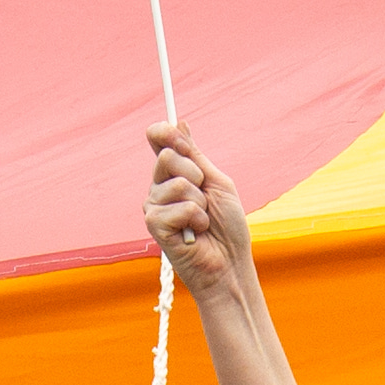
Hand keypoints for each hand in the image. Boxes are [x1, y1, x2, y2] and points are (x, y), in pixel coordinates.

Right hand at [144, 126, 251, 302]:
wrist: (230, 262)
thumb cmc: (227, 226)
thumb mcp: (216, 182)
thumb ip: (195, 155)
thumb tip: (180, 122)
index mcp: (174, 173)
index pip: (158, 140)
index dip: (166, 133)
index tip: (180, 139)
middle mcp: (160, 187)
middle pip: (167, 157)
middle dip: (196, 174)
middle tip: (205, 197)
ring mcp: (154, 206)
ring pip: (176, 184)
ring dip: (200, 202)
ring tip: (203, 220)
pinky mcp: (154, 225)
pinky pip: (176, 207)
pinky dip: (195, 218)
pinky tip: (195, 232)